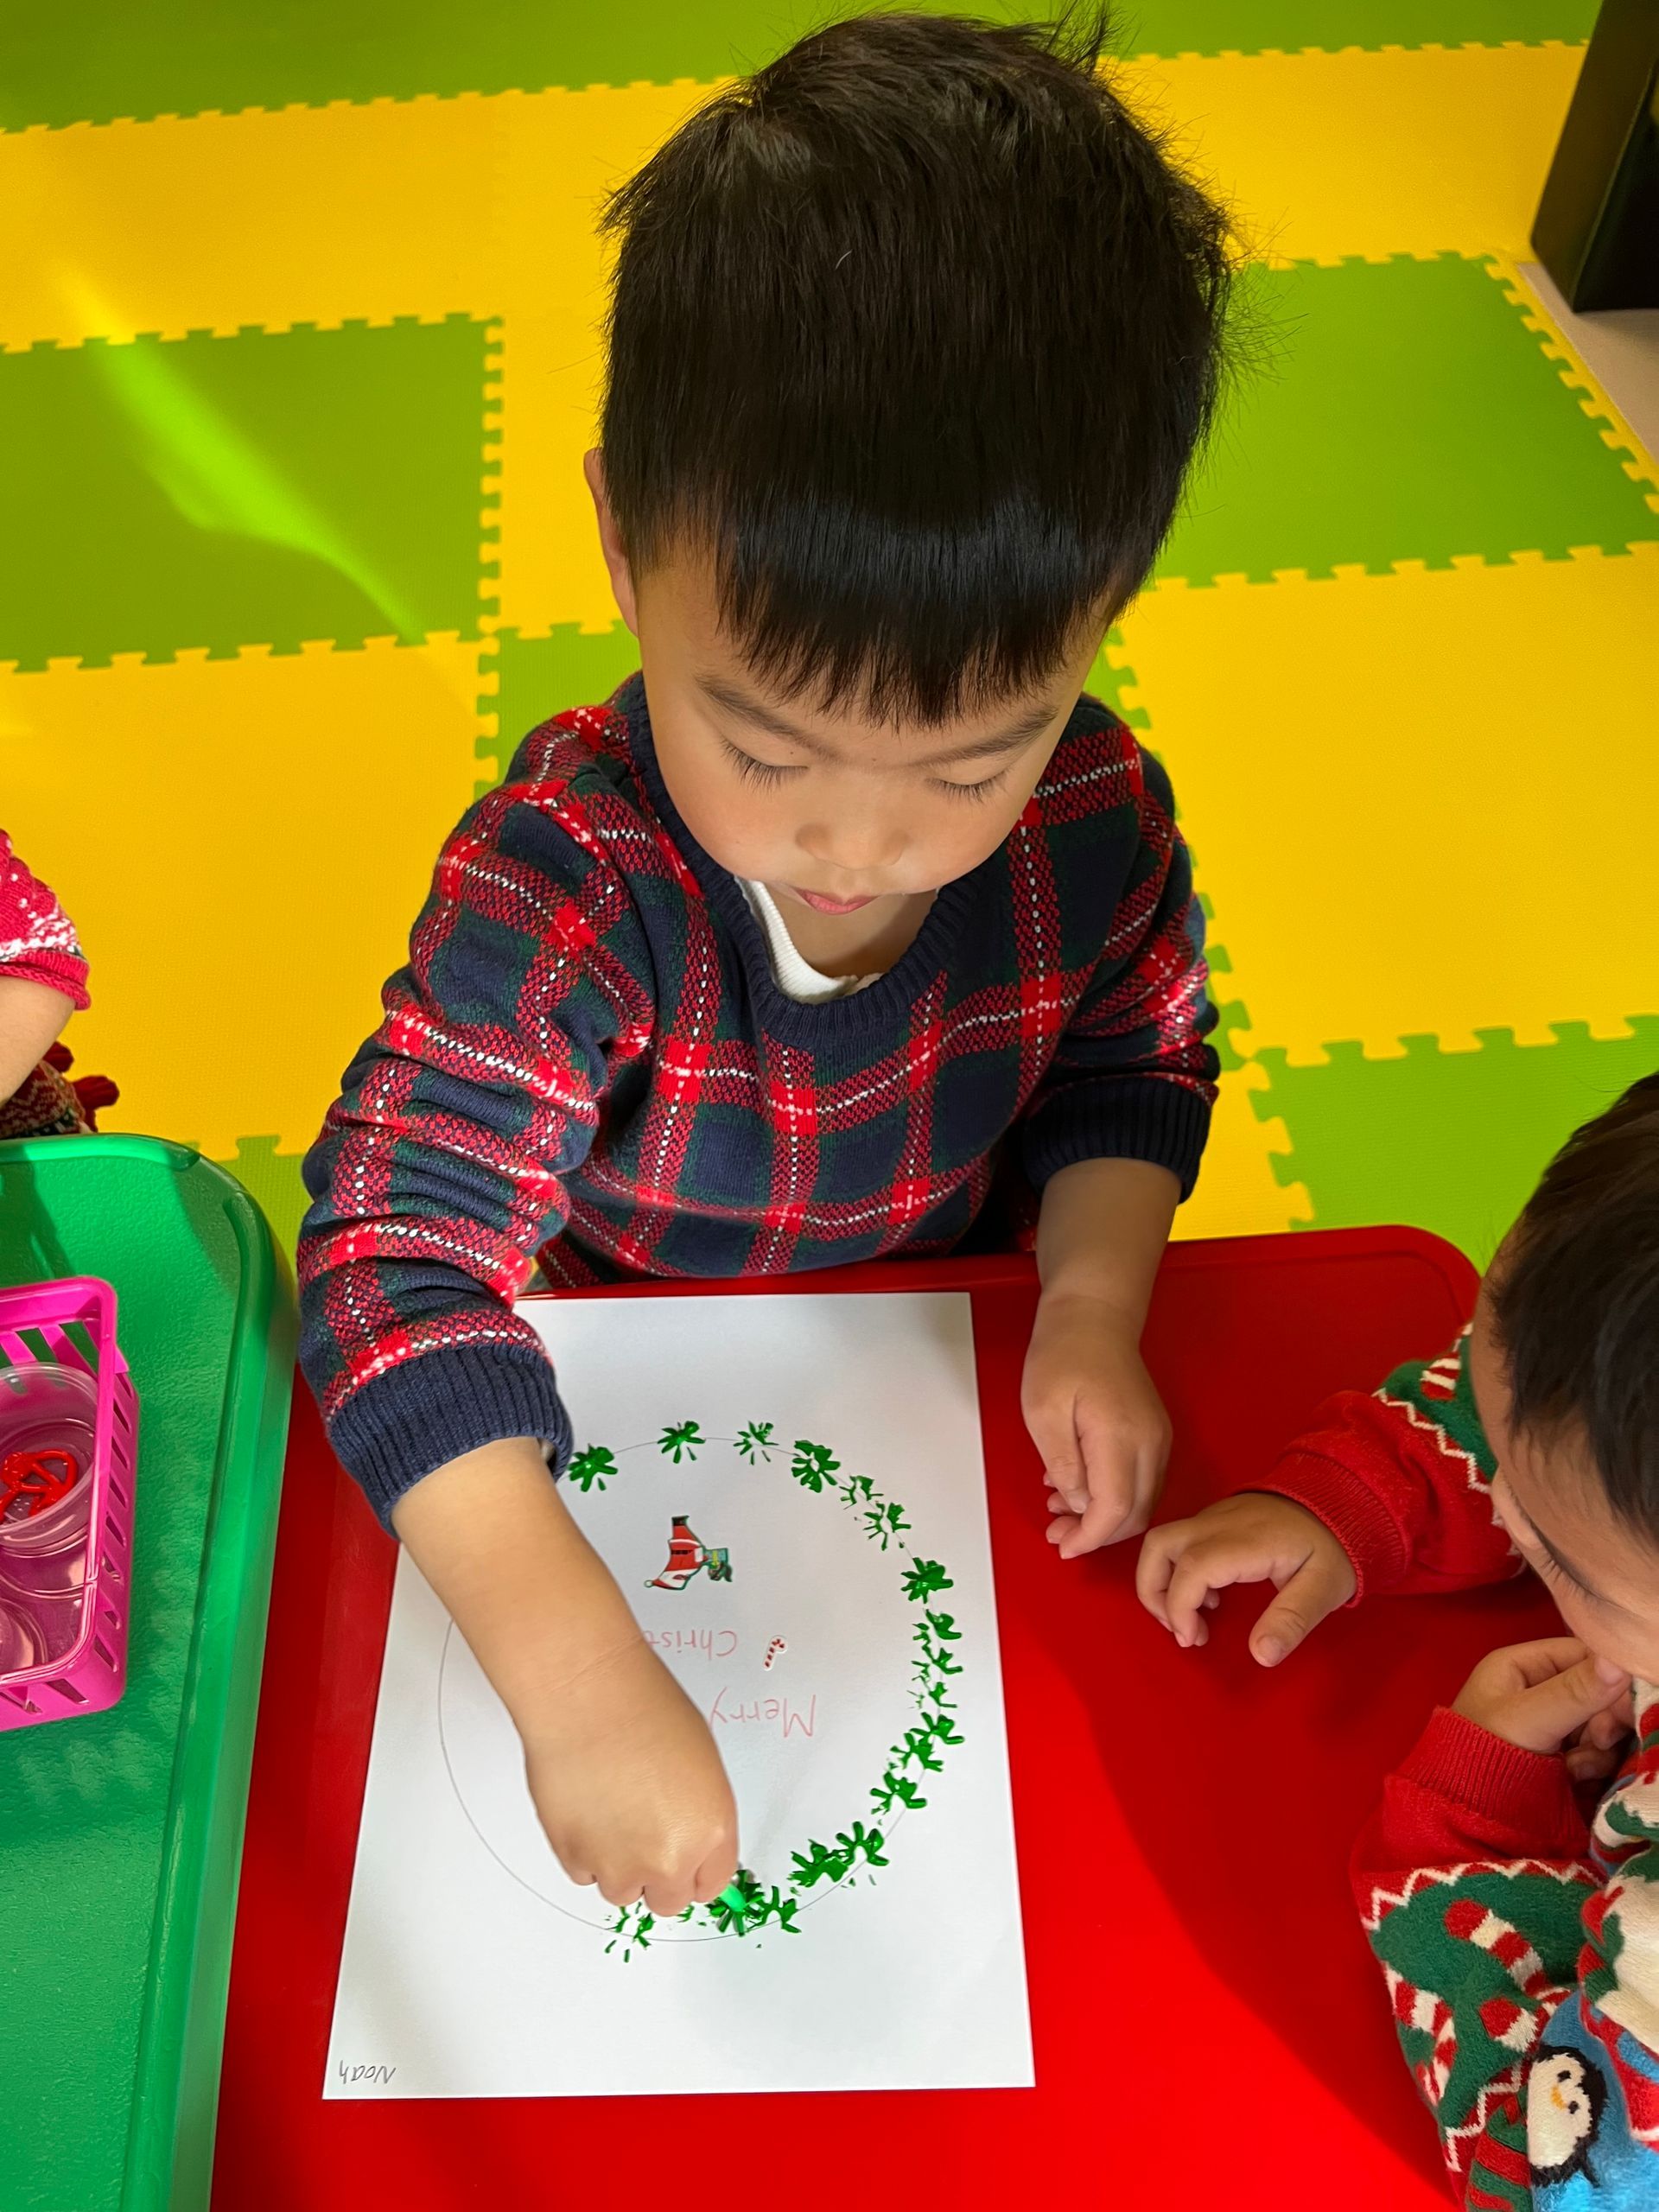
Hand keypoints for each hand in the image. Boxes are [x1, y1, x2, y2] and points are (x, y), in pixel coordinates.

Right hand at [523, 1635, 738, 1918]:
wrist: (587, 1698)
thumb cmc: (645, 1710)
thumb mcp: (701, 1761)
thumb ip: (700, 1814)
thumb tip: (690, 1838)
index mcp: (710, 1831)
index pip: (711, 1885)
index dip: (697, 1870)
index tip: (687, 1862)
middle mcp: (669, 1860)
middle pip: (669, 1901)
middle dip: (660, 1875)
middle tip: (645, 1833)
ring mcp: (619, 1866)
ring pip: (622, 1891)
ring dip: (619, 1864)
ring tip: (612, 1811)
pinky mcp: (574, 1860)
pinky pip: (584, 1873)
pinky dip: (585, 1851)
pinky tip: (588, 1806)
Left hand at [1022, 1291, 1170, 1555]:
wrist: (1093, 1315)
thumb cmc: (1064, 1354)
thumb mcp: (1043, 1410)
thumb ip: (1063, 1463)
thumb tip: (1079, 1505)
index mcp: (1122, 1436)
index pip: (1115, 1509)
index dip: (1090, 1537)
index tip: (1063, 1546)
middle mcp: (1151, 1442)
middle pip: (1135, 1514)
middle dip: (1096, 1534)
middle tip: (1056, 1531)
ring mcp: (1158, 1438)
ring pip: (1140, 1501)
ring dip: (1103, 1516)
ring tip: (1059, 1507)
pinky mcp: (1155, 1435)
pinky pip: (1140, 1480)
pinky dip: (1112, 1495)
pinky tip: (1077, 1485)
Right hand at [1136, 1491, 1355, 1662]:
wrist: (1339, 1499)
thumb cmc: (1332, 1546)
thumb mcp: (1325, 1587)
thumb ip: (1292, 1620)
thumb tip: (1261, 1655)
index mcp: (1245, 1540)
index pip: (1191, 1568)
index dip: (1179, 1607)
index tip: (1192, 1638)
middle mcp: (1218, 1523)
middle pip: (1158, 1546)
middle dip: (1153, 1592)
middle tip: (1179, 1629)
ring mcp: (1213, 1517)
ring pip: (1161, 1541)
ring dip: (1161, 1582)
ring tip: (1190, 1618)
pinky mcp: (1213, 1519)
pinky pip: (1178, 1542)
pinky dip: (1175, 1572)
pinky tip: (1209, 1598)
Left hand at [1453, 1638, 1631, 1781]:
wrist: (1467, 1812)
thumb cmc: (1485, 1756)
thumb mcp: (1529, 1719)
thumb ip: (1574, 1692)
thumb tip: (1618, 1662)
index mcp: (1520, 1665)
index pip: (1581, 1654)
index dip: (1606, 1678)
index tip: (1615, 1708)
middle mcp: (1536, 1690)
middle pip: (1596, 1691)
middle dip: (1601, 1720)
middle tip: (1599, 1740)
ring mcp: (1550, 1724)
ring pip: (1600, 1724)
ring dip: (1596, 1749)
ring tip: (1574, 1766)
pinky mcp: (1561, 1754)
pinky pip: (1596, 1752)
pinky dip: (1591, 1766)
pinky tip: (1574, 1778)